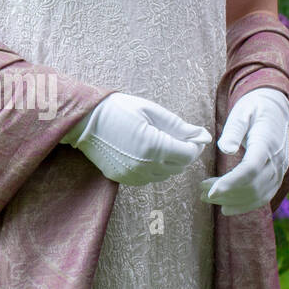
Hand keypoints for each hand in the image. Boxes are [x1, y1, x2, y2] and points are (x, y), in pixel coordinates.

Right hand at [62, 92, 211, 186]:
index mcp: (154, 146)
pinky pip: (148, 178)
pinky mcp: (123, 179)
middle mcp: (145, 165)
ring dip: (168, 162)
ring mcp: (133, 175)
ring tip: (158, 143)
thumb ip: (178, 125)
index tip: (192, 136)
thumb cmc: (118, 109)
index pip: (188, 155)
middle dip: (182, 153)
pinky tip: (144, 152)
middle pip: (179, 167)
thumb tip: (204, 136)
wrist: (84, 120)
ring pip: (165, 174)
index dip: (194, 145)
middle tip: (176, 137)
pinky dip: (152, 167)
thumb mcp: (150, 110)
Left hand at [200, 88, 288, 216]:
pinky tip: (227, 208)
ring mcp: (279, 170)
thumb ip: (233, 130)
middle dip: (226, 193)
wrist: (277, 111)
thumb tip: (225, 149)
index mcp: (266, 144)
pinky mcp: (277, 176)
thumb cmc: (253, 110)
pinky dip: (246, 205)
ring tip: (207, 198)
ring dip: (233, 201)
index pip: (250, 169)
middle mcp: (277, 161)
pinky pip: (264, 196)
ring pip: (258, 195)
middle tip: (201, 192)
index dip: (231, 183)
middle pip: (252, 185)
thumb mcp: (241, 113)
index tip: (210, 192)